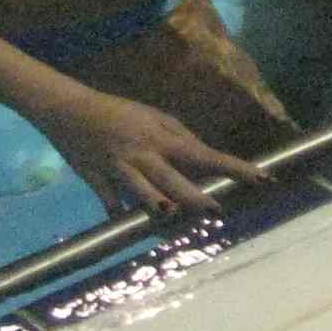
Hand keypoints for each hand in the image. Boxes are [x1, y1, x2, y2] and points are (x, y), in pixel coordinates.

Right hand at [35, 86, 266, 214]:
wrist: (69, 110)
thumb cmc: (119, 113)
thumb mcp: (154, 116)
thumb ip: (180, 137)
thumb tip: (204, 158)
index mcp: (160, 138)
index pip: (205, 155)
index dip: (234, 168)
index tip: (262, 178)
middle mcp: (143, 155)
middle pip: (174, 181)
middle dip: (196, 197)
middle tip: (216, 210)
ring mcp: (118, 170)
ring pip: (141, 194)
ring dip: (157, 205)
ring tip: (170, 214)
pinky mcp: (97, 181)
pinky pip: (112, 204)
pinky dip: (120, 212)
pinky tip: (127, 220)